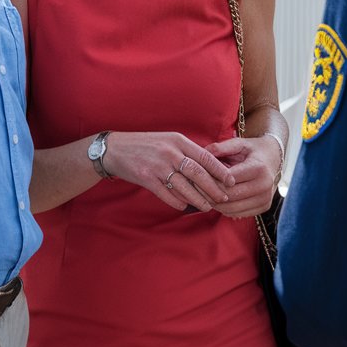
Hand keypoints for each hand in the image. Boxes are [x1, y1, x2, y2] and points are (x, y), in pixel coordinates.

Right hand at [105, 132, 235, 212]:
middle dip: (213, 188)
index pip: (205, 156)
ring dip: (198, 199)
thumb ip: (186, 150)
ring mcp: (158, 166)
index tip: (231, 180)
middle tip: (223, 198)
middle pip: (197, 173)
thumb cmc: (146, 145)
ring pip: (185, 186)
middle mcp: (169, 152)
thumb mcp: (167, 140)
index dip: (220, 170)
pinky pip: (168, 194)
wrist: (116, 149)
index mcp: (177, 140)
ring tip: (207, 206)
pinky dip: (179, 202)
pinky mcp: (147, 178)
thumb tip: (208, 165)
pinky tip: (185, 206)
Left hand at [204, 136, 279, 217]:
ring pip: (232, 208)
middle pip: (230, 196)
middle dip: (210, 193)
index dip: (211, 179)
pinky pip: (238, 213)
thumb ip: (222, 147)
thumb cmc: (252, 150)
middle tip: (195, 188)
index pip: (229, 180)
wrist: (273, 158)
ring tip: (202, 194)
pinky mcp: (264, 208)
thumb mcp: (239, 143)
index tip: (197, 176)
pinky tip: (216, 200)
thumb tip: (204, 152)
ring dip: (215, 204)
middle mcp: (265, 186)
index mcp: (258, 168)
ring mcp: (266, 199)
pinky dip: (224, 209)